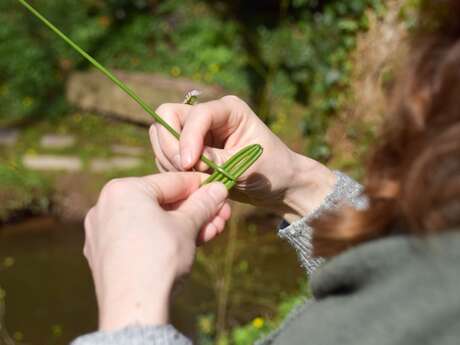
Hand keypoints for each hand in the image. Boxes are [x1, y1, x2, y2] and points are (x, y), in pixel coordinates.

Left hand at [84, 173, 229, 330]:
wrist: (134, 306)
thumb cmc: (160, 257)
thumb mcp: (187, 225)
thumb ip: (203, 203)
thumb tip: (219, 188)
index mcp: (123, 189)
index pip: (171, 182)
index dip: (200, 186)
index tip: (219, 189)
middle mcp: (106, 206)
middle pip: (161, 203)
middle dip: (195, 211)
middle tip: (220, 215)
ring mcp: (102, 231)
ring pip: (151, 221)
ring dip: (184, 226)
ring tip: (211, 232)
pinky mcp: (104, 254)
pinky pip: (139, 237)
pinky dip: (162, 238)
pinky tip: (188, 244)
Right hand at [150, 95, 335, 221]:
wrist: (278, 185)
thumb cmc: (272, 170)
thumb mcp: (246, 166)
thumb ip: (216, 161)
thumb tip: (186, 161)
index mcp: (229, 109)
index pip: (196, 115)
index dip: (187, 138)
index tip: (188, 165)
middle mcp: (209, 115)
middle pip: (168, 116)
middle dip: (171, 146)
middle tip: (184, 172)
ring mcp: (196, 132)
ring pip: (162, 136)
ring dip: (170, 160)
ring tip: (194, 181)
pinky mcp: (190, 149)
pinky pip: (166, 155)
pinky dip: (171, 170)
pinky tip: (192, 184)